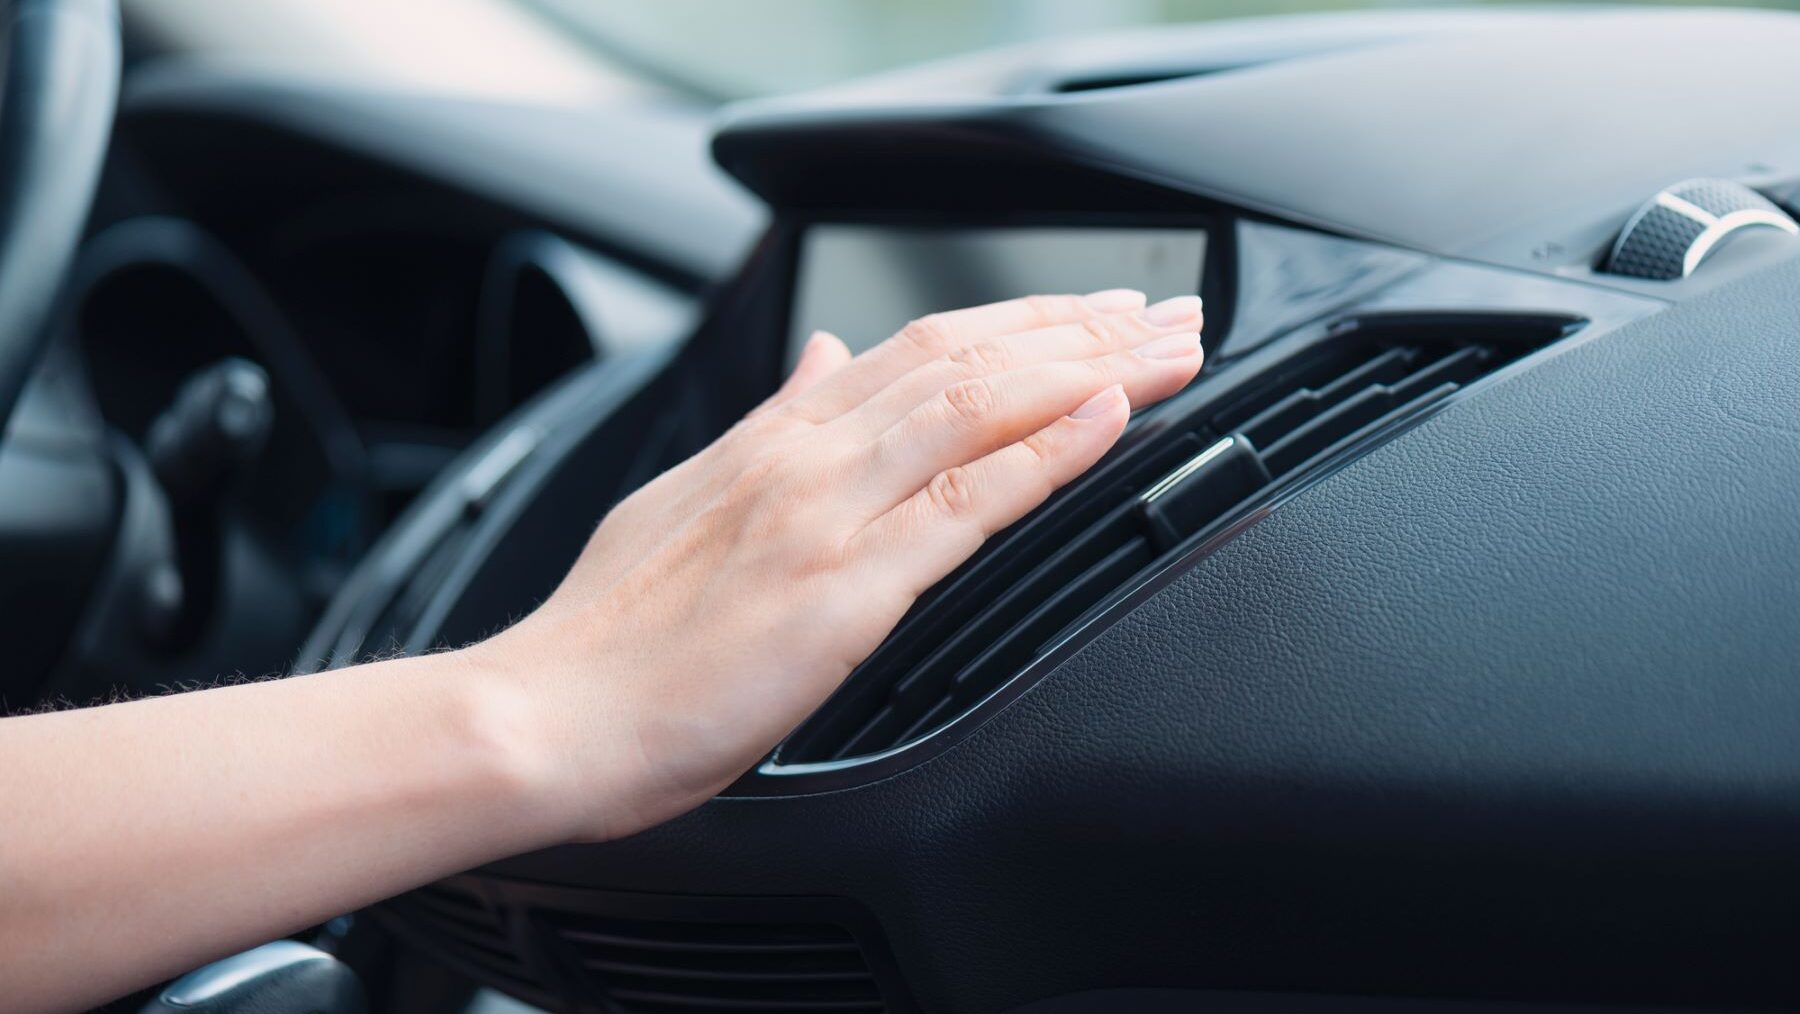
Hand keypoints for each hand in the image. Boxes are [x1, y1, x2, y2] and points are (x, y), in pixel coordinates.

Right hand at [477, 290, 1203, 841]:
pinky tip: (1103, 423)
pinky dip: (1043, 454)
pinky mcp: (840, 591)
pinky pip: (964, 505)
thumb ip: (766, 424)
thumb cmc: (608, 635)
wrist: (547, 716)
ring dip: (1086, 372)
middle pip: (967, 360)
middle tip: (1162, 314)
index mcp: (772, 439)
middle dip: (1077, 330)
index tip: (1089, 312)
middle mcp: (805, 457)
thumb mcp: (685, 496)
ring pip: (977, 408)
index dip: (1018, 320)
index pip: (917, 346)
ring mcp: (825, 516)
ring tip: (1166, 351)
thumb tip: (820, 360)